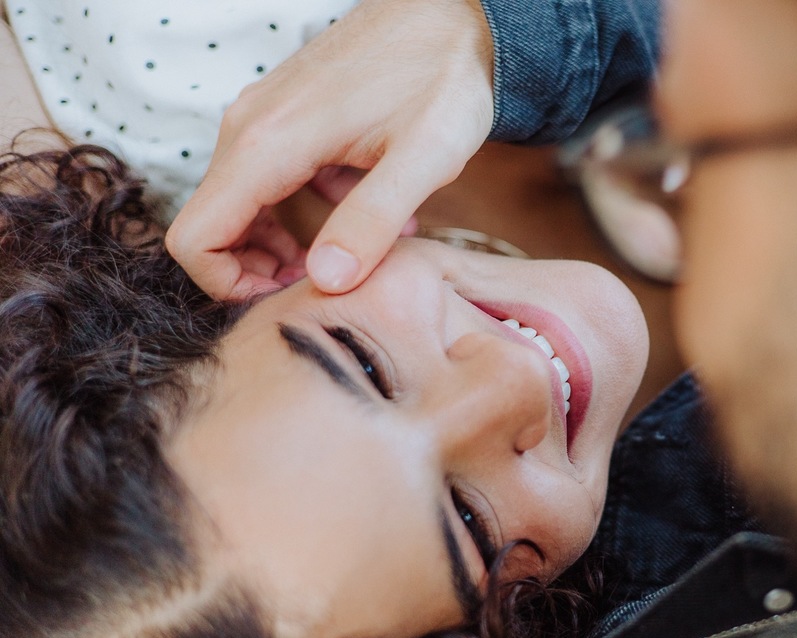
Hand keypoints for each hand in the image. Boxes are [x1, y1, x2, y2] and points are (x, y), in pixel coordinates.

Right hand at [166, 0, 494, 298]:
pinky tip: (369, 214)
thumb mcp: (424, 158)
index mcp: (267, 144)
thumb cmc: (443, 78)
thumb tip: (325, 279)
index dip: (229, 288)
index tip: (290, 300)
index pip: (195, 240)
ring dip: (289, 244)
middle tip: (331, 287)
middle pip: (214, 227)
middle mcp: (249, 128)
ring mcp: (263, 117)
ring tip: (359, 257)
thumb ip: (372, 220)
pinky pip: (270, 178)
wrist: (452, 12)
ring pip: (242, 204)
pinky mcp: (284, 114)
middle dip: (260, 272)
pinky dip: (307, 210)